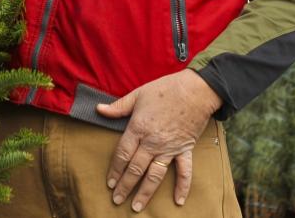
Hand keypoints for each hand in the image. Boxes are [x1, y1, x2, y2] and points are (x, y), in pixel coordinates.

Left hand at [96, 69, 222, 211]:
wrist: (196, 89)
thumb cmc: (166, 89)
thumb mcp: (138, 94)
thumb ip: (118, 106)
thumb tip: (99, 109)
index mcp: (138, 128)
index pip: (122, 154)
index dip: (115, 169)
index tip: (109, 182)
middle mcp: (152, 142)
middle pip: (135, 169)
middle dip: (125, 186)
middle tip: (116, 199)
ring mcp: (169, 148)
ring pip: (154, 175)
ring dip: (145, 192)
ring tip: (136, 207)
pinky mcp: (185, 149)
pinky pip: (184, 171)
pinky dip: (182, 187)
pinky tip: (178, 201)